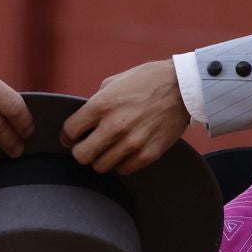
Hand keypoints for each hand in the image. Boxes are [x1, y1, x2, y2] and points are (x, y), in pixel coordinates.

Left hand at [61, 60, 190, 175]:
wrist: (184, 87)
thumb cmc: (147, 80)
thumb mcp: (114, 82)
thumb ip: (96, 101)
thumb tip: (84, 119)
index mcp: (102, 104)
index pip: (70, 131)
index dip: (67, 136)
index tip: (72, 137)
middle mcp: (115, 126)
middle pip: (81, 156)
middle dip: (80, 151)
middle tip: (87, 146)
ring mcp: (132, 142)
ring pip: (100, 166)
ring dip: (100, 159)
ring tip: (107, 150)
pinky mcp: (148, 154)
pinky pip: (123, 170)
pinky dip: (120, 164)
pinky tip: (123, 153)